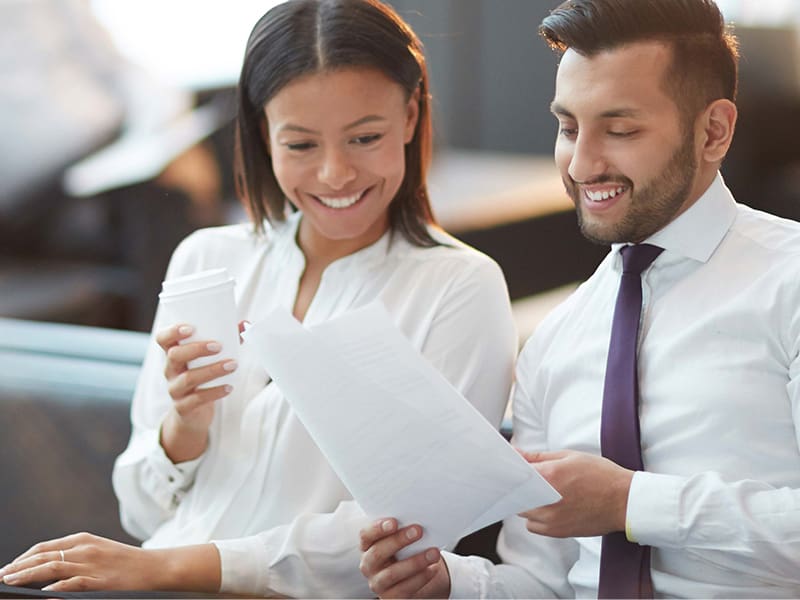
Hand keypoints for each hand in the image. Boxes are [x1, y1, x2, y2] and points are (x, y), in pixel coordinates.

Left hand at [0, 533, 220, 592]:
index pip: (45, 547)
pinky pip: (68, 584)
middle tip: (0, 576)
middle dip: (17, 566)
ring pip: (49, 568)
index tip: (8, 568)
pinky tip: (39, 594)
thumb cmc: (129, 563)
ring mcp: (91, 564)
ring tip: (8, 581)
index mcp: (85, 539)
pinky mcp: (98, 581)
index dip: (23, 558)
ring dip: (25, 575)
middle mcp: (85, 548)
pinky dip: (51, 589)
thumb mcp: (102, 551)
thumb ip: (78, 555)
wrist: (157, 568)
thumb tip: (51, 566)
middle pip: (42, 556)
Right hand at [156, 323, 237, 461]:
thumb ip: (226, 341)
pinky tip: (229, 387)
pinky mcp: (183, 407)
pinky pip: (197, 399)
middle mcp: (170, 370)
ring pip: (188, 378)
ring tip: (232, 365)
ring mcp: (175, 389)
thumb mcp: (208, 360)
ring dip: (212, 370)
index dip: (172, 331)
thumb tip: (246, 324)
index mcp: (173, 354)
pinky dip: (215, 392)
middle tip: (218, 346)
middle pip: (175, 356)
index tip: (191, 328)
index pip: (163, 339)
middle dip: (197, 349)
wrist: (192, 414)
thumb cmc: (201, 377)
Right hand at [359, 519, 449, 598]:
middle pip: (377, 553)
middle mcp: (368, 565)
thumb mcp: (402, 537)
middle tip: (419, 530)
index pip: (365, 535)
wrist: (417, 574)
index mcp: (368, 546)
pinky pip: (405, 589)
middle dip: (398, 541)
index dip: (377, 528)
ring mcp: (378, 583)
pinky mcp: (391, 597)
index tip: (394, 521)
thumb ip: (403, 527)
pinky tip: (433, 569)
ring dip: (414, 562)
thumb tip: (419, 515)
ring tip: (434, 552)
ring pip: (392, 574)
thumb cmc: (408, 548)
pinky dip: (421, 578)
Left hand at [518, 450, 632, 537]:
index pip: (515, 472)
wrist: (624, 501)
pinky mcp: (557, 532)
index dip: (511, 468)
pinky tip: (547, 508)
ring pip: (522, 511)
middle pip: (516, 493)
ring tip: (541, 493)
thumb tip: (516, 453)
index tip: (511, 465)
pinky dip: (535, 518)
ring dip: (527, 502)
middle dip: (519, 486)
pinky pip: (533, 526)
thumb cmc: (601, 475)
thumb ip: (539, 456)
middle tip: (528, 479)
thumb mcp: (570, 457)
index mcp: (549, 476)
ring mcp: (551, 518)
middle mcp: (546, 500)